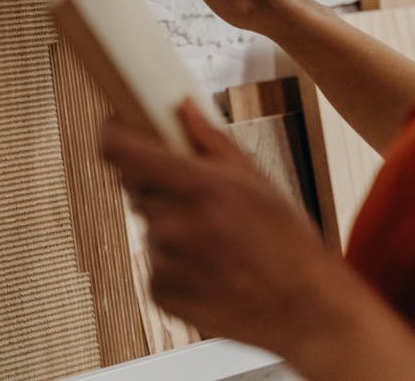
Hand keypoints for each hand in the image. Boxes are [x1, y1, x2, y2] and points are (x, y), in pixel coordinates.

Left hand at [102, 98, 326, 358]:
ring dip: (169, 223)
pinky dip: (173, 259)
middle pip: (135, 187)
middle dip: (157, 182)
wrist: (304, 307)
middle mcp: (175, 224)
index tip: (114, 127)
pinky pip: (154, 261)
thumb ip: (209, 139)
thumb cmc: (285, 239)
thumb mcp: (254, 177)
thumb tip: (183, 107)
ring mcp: (165, 262)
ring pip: (148, 224)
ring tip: (214, 237)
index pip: (121, 152)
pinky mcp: (160, 293)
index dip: (111, 134)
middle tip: (196, 194)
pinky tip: (209, 264)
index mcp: (198, 186)